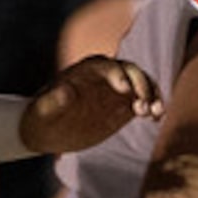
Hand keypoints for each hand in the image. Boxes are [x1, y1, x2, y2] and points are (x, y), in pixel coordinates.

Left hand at [21, 55, 163, 156]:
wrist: (46, 131)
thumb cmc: (40, 118)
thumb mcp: (43, 111)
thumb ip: (53, 101)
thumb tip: (65, 92)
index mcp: (86, 71)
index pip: (108, 66)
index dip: (119, 75)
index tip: (126, 91)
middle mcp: (105, 77)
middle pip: (132, 72)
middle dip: (141, 86)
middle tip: (144, 107)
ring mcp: (116, 92)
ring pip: (143, 86)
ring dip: (153, 96)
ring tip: (156, 114)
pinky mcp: (123, 107)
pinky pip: (145, 102)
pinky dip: (154, 108)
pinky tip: (157, 119)